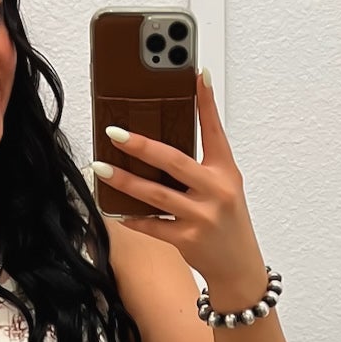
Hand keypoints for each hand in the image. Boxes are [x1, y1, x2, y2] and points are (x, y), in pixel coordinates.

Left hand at [93, 69, 269, 306]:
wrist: (239, 267)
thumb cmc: (226, 222)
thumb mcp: (224, 187)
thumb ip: (199, 165)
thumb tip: (157, 144)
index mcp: (225, 172)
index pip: (215, 130)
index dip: (206, 101)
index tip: (197, 74)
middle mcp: (216, 191)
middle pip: (174, 161)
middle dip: (141, 145)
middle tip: (115, 133)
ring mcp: (201, 217)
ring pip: (155, 194)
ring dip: (124, 181)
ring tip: (101, 168)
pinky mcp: (187, 240)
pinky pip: (152, 224)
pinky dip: (132, 217)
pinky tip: (115, 209)